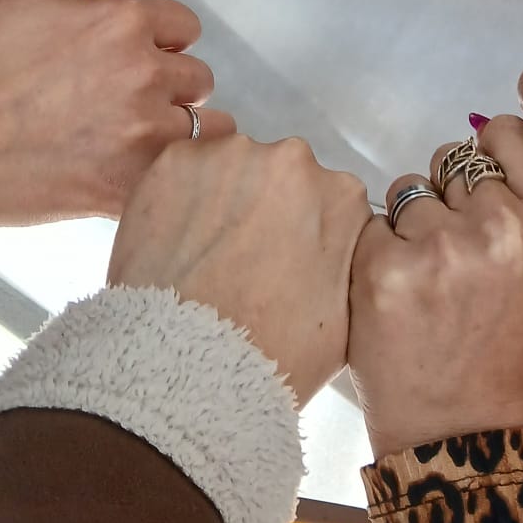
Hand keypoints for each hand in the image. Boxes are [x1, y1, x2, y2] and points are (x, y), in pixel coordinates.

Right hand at [0, 0, 228, 255]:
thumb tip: (112, 4)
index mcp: (122, 19)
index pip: (185, 26)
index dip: (163, 42)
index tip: (142, 57)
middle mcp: (143, 71)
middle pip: (198, 78)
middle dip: (171, 89)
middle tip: (131, 105)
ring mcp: (140, 132)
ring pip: (204, 131)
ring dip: (178, 135)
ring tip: (139, 143)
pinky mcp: (126, 186)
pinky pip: (181, 181)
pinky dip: (168, 181)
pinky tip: (138, 177)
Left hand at [109, 135, 370, 403]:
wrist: (191, 369)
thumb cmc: (276, 354)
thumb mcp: (348, 317)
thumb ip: (349, 260)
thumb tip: (336, 245)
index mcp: (342, 195)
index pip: (327, 200)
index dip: (303, 231)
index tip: (283, 260)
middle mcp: (293, 158)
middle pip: (281, 174)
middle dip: (264, 206)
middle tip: (240, 260)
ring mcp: (231, 153)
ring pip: (231, 168)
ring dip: (222, 198)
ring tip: (202, 255)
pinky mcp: (175, 160)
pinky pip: (182, 171)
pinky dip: (177, 197)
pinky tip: (173, 243)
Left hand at [348, 117, 522, 455]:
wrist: (460, 426)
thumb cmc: (505, 343)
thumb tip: (484, 134)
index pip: (507, 134)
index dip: (489, 160)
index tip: (483, 194)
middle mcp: (504, 224)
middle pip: (455, 158)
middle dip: (449, 197)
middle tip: (457, 255)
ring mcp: (442, 245)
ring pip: (410, 187)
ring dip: (411, 223)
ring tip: (429, 278)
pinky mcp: (385, 266)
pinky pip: (373, 222)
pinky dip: (379, 251)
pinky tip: (399, 292)